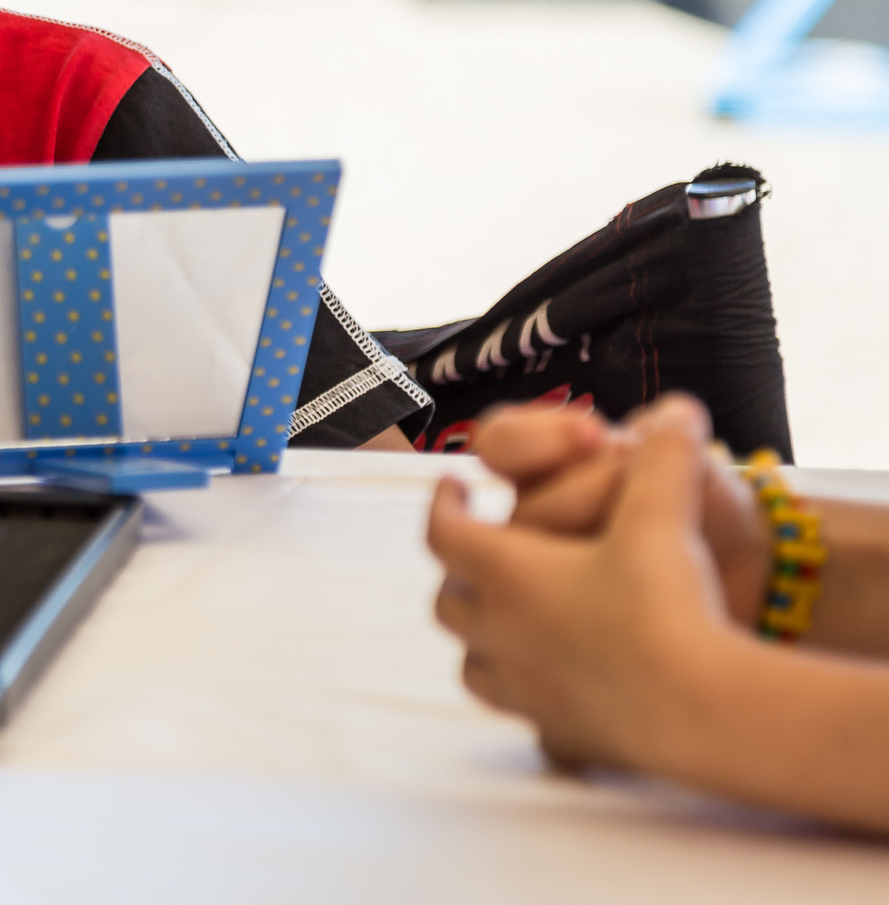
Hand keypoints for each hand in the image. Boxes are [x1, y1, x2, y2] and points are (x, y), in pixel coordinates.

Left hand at [429, 396, 749, 773]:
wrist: (702, 711)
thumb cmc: (669, 607)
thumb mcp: (662, 516)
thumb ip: (663, 456)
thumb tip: (678, 408)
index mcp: (506, 574)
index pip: (443, 531)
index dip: (441, 503)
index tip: (450, 485)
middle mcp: (499, 633)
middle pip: (449, 599)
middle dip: (457, 569)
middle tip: (474, 548)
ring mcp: (525, 691)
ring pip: (473, 663)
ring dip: (481, 638)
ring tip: (504, 619)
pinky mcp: (561, 735)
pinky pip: (524, 717)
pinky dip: (527, 696)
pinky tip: (553, 688)